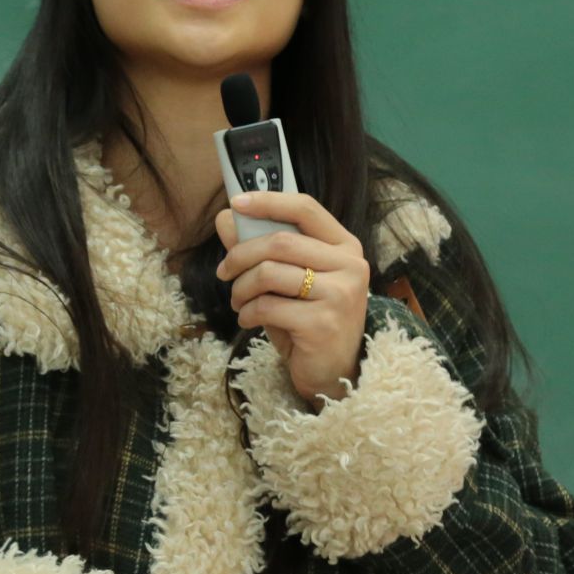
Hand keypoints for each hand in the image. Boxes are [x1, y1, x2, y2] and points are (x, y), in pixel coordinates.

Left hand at [215, 191, 369, 405]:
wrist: (333, 372)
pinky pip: (268, 305)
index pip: (305, 208)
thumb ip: (261, 246)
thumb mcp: (287, 280)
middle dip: (240, 255)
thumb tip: (226, 217)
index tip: (236, 203)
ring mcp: (340, 295)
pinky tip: (248, 320)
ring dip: (241, 288)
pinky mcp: (323, 323)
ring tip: (238, 301)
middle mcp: (350, 265)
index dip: (268, 201)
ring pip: (269, 272)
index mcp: (344, 246)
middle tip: (224, 271)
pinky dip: (247, 312)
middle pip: (280, 241)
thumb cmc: (309, 320)